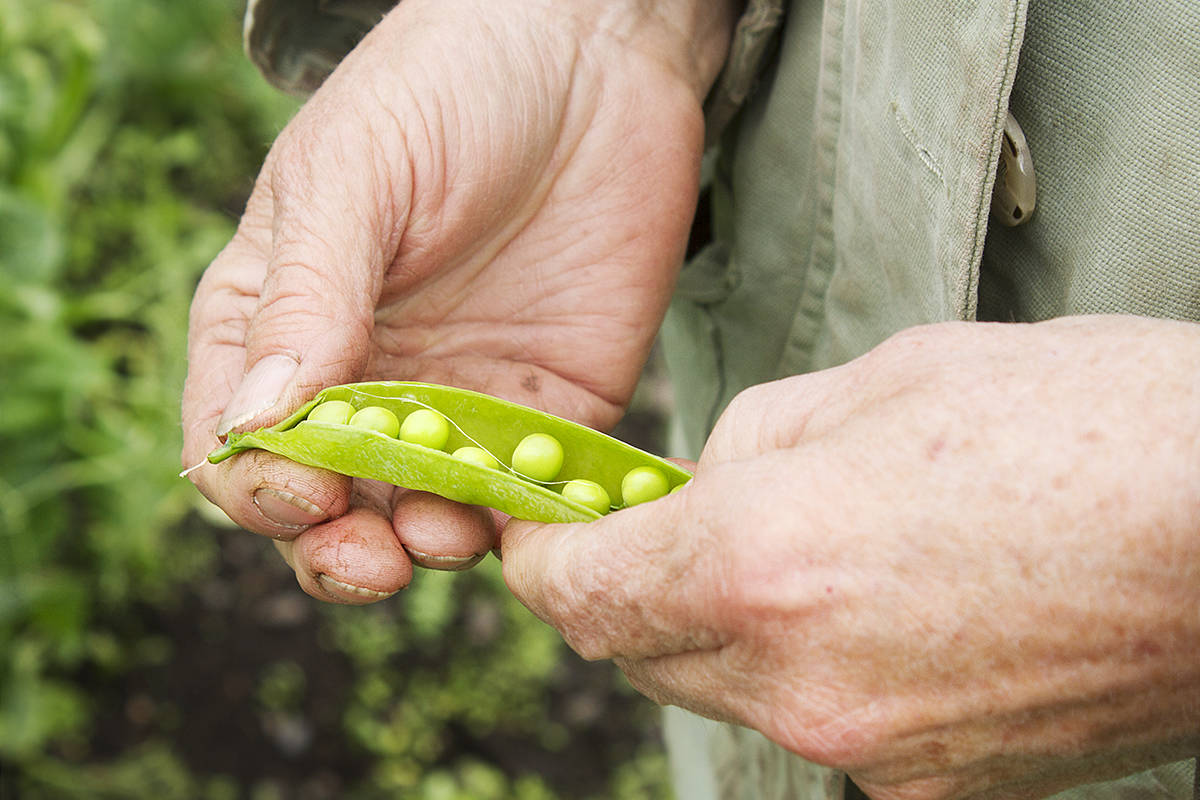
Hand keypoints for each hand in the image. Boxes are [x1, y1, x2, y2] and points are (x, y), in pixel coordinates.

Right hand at [181, 0, 736, 602]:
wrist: (595, 57)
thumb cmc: (449, 89)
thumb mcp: (355, 174)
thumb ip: (307, 297)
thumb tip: (258, 422)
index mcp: (281, 321)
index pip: (240, 438)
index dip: (259, 486)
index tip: (303, 495)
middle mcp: (363, 377)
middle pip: (327, 503)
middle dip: (338, 549)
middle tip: (373, 564)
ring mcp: (456, 402)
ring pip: (422, 515)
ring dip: (428, 543)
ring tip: (449, 533)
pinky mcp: (545, 412)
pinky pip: (524, 495)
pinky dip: (522, 526)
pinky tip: (531, 527)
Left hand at [503, 316, 1199, 799]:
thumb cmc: (1083, 427)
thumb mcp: (885, 382)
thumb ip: (753, 444)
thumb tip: (699, 484)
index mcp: (766, 562)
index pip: (581, 596)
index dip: (543, 561)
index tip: (545, 532)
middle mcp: (801, 683)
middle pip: (642, 655)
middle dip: (629, 592)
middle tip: (661, 528)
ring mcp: (869, 752)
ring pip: (728, 693)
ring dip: (721, 631)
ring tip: (794, 554)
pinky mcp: (935, 788)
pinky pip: (818, 721)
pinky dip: (806, 669)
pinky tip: (873, 606)